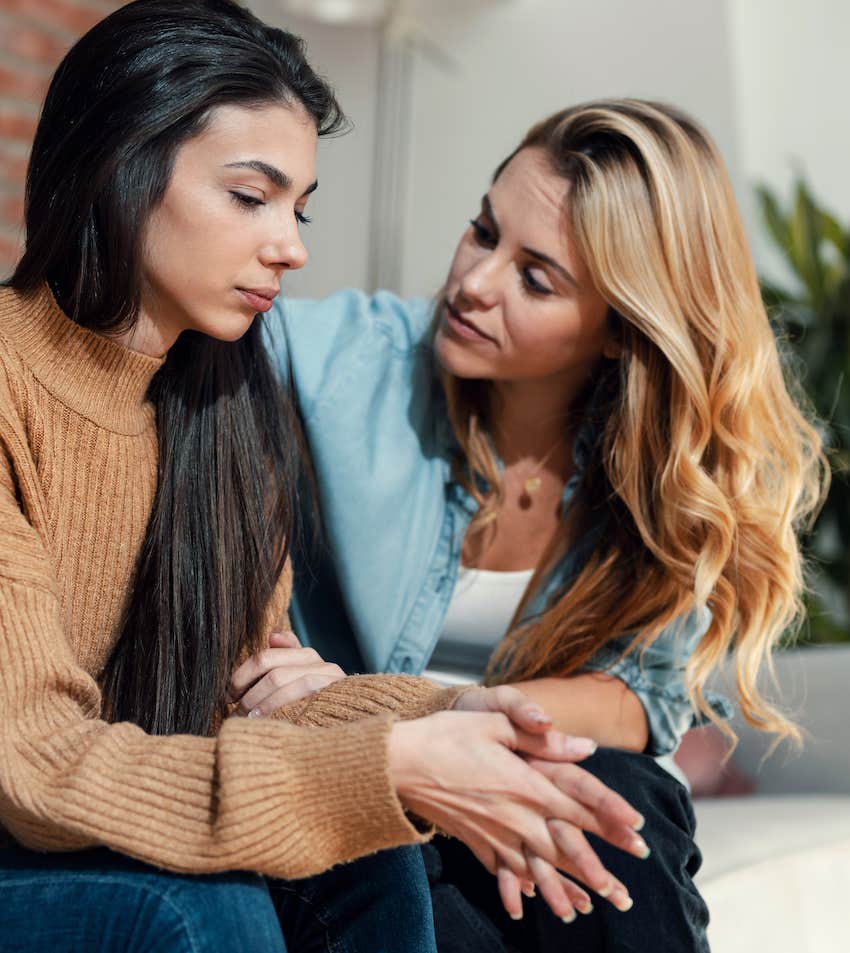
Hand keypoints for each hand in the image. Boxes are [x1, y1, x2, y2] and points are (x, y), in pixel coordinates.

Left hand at [227, 631, 345, 716]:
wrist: (349, 722)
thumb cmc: (315, 704)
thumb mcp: (298, 679)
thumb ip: (285, 658)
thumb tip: (273, 636)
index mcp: (307, 656)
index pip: (266, 657)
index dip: (242, 675)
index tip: (229, 694)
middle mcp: (320, 663)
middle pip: (273, 671)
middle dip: (250, 692)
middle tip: (235, 710)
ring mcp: (329, 679)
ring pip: (282, 680)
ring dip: (259, 702)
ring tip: (248, 719)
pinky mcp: (333, 694)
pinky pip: (300, 694)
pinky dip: (278, 708)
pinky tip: (266, 722)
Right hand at [387, 711, 643, 916]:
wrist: (398, 764)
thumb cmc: (447, 734)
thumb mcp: (495, 723)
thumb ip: (540, 737)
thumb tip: (584, 746)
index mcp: (524, 783)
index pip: (577, 804)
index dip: (609, 818)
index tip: (637, 833)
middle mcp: (513, 815)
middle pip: (562, 846)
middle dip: (594, 869)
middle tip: (621, 894)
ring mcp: (492, 832)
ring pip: (535, 867)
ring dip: (560, 889)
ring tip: (581, 911)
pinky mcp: (472, 840)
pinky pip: (501, 868)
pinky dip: (517, 884)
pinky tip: (527, 897)